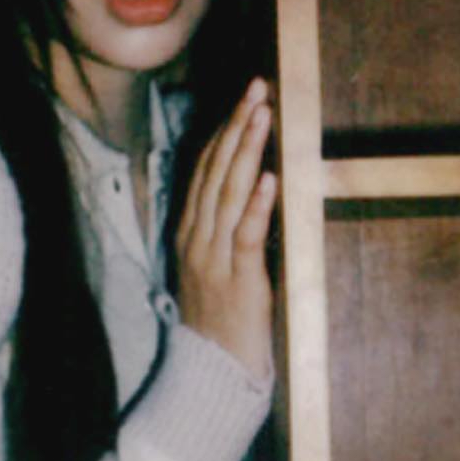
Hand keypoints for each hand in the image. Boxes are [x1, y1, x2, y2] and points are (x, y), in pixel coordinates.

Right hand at [175, 78, 277, 377]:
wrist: (210, 371)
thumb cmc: (218, 318)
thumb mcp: (212, 265)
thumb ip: (221, 227)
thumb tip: (247, 189)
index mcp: (189, 231)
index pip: (203, 170)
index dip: (224, 131)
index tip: (244, 98)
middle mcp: (196, 237)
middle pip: (215, 171)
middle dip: (236, 126)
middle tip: (256, 88)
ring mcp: (212, 257)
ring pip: (228, 193)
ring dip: (247, 151)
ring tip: (262, 115)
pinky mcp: (236, 279)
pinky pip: (244, 235)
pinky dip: (257, 204)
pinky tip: (270, 177)